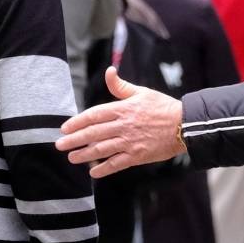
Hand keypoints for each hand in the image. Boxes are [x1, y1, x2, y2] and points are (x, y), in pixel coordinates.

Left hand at [57, 67, 184, 177]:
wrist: (184, 125)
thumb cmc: (163, 107)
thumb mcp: (141, 92)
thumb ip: (121, 86)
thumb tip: (109, 71)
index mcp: (123, 109)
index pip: (94, 115)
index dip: (77, 122)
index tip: (65, 127)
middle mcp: (124, 125)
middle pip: (93, 133)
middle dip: (74, 140)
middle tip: (60, 145)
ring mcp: (130, 141)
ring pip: (101, 149)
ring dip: (84, 154)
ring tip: (72, 158)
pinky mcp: (138, 155)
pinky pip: (116, 163)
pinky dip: (104, 169)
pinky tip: (93, 172)